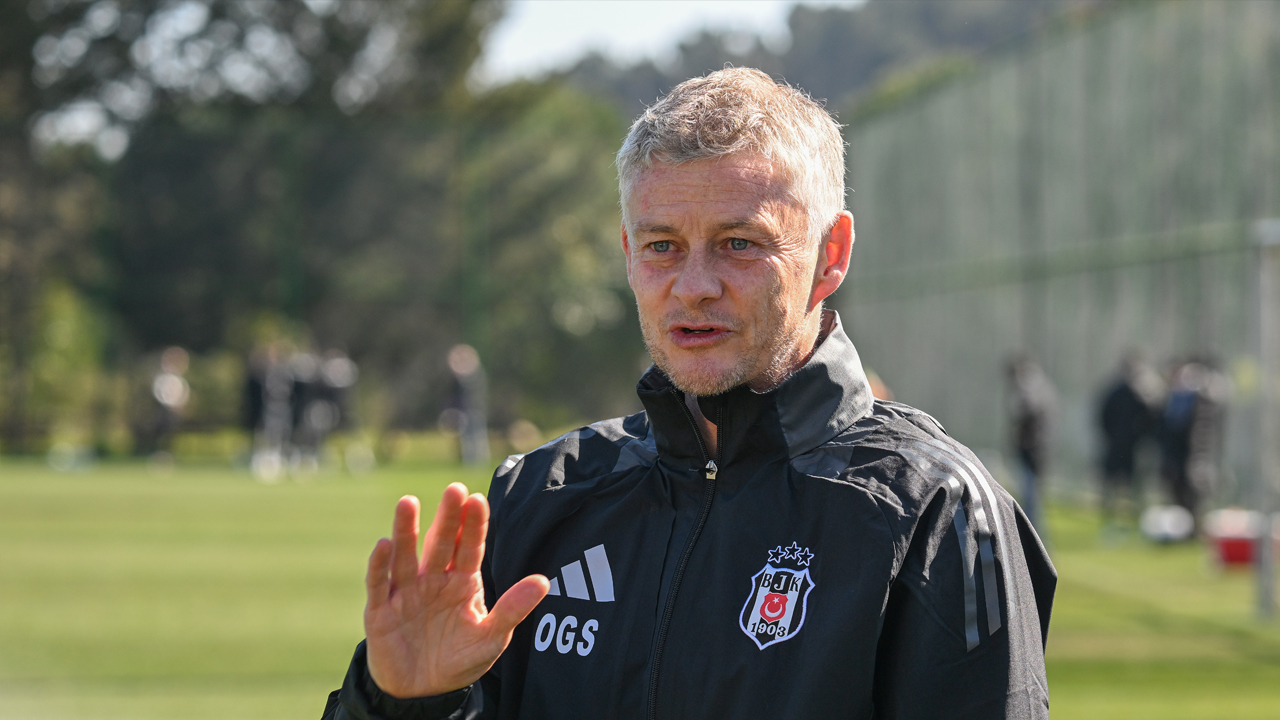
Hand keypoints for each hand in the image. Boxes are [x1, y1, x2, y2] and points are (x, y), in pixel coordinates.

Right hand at [363, 484, 549, 697]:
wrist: (422, 692)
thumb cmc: (459, 659)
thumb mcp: (491, 638)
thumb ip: (512, 610)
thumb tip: (544, 581)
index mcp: (463, 581)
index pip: (470, 547)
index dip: (474, 524)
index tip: (479, 499)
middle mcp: (434, 579)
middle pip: (440, 543)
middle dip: (447, 517)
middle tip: (454, 489)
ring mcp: (406, 592)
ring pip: (406, 555)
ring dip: (406, 530)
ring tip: (408, 502)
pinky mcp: (381, 609)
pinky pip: (379, 583)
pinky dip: (379, 565)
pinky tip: (384, 545)